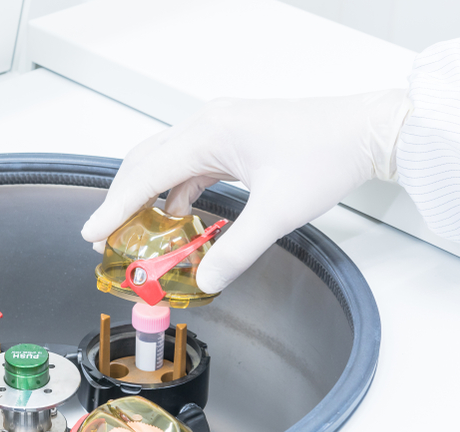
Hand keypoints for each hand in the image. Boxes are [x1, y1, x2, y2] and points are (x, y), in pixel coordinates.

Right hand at [82, 90, 410, 293]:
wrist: (367, 131)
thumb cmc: (327, 155)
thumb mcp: (277, 213)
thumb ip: (235, 251)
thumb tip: (205, 280)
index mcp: (211, 133)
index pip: (147, 174)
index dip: (116, 207)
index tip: (92, 232)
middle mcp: (210, 124)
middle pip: (147, 161)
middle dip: (123, 199)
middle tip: (104, 234)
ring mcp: (222, 128)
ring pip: (166, 161)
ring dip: (149, 195)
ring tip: (137, 232)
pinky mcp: (234, 138)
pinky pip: (191, 164)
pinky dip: (176, 190)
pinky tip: (177, 216)